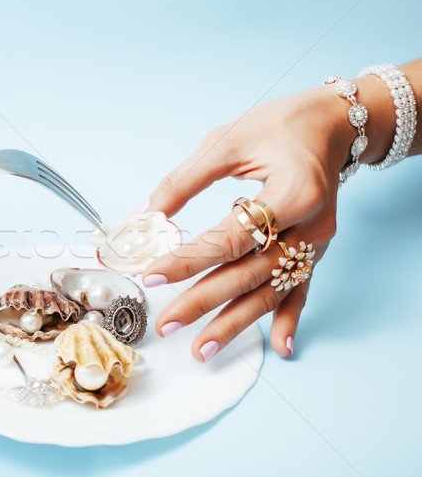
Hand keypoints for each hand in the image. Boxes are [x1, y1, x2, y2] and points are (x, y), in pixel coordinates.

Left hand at [140, 85, 367, 360]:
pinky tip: (280, 347)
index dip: (189, 259)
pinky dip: (290, 319)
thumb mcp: (228, 141)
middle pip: (250, 274)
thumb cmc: (280, 126)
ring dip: (236, 324)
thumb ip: (185, 180)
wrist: (330, 125)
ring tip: (201, 351)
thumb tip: (146, 214)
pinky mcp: (317, 250)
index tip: (151, 273)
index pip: (230, 238)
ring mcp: (317, 243)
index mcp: (293, 192)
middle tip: (167, 324)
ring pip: (272, 291)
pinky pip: (303, 289)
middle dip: (204, 302)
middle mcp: (311, 225)